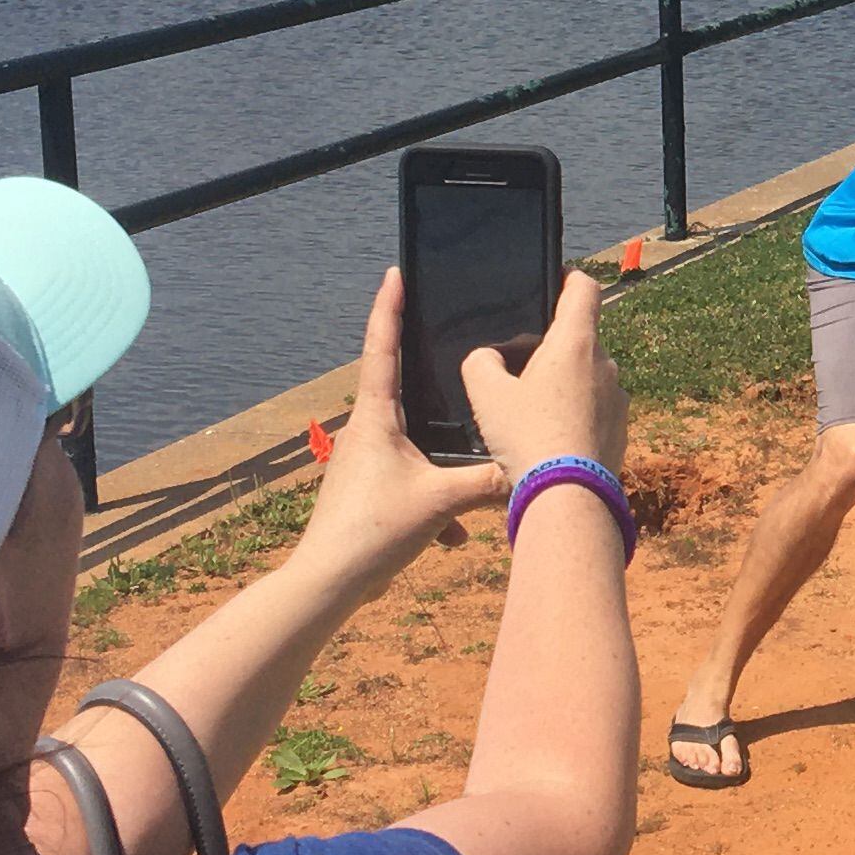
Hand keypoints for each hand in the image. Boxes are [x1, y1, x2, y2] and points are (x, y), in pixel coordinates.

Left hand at [315, 270, 513, 566]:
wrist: (329, 581)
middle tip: (455, 354)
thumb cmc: (373, 530)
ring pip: (413, 445)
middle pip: (401, 391)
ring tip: (466, 490)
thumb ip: (486, 481)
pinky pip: (410, 482)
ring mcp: (365, 462)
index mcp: (376, 417)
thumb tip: (525, 469)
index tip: (395, 272)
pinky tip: (453, 534)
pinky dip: (435, 502)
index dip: (389, 307)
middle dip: (431, 382)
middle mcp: (366, 431)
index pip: (382, 346)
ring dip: (442, 466)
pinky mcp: (369, 491)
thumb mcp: (440, 501)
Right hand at [462, 270, 625, 481]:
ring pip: (589, 376)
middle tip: (521, 367)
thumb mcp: (486, 395)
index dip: (569, 279)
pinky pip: (596, 409)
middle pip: (582, 338)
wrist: (568, 497)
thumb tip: (487, 358)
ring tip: (533, 410)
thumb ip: (480, 363)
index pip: (584, 289)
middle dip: (554, 346)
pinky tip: (550, 438)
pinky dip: (577, 414)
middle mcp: (606, 364)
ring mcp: (618, 398)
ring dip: (566, 383)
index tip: (555, 282)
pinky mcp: (621, 429)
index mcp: (576, 343)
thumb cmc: (527, 438)